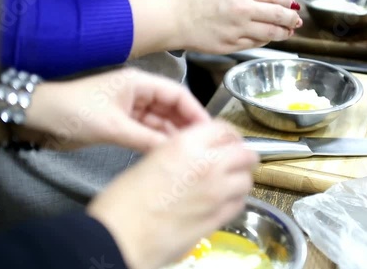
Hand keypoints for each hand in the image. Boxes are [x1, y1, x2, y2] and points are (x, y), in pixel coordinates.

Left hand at [24, 67, 209, 150]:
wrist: (40, 117)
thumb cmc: (75, 112)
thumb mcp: (113, 126)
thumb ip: (146, 140)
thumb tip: (175, 153)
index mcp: (139, 83)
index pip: (177, 94)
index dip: (195, 111)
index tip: (208, 131)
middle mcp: (140, 93)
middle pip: (172, 108)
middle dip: (186, 126)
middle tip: (202, 147)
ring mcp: (132, 108)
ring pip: (161, 122)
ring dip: (172, 136)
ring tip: (188, 154)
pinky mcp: (124, 122)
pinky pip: (147, 131)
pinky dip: (156, 142)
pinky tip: (167, 154)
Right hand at [87, 120, 258, 268]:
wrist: (120, 238)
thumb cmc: (123, 202)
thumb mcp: (151, 161)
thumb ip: (181, 153)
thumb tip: (196, 155)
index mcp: (186, 146)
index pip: (224, 129)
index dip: (228, 134)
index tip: (227, 139)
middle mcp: (207, 166)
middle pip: (245, 153)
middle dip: (242, 155)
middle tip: (234, 159)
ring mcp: (216, 194)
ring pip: (246, 180)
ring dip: (239, 178)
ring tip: (228, 182)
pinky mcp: (217, 219)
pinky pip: (239, 204)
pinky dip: (235, 200)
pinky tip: (222, 201)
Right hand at [127, 0, 301, 55]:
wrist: (172, 17)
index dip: (288, 1)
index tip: (293, 5)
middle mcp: (243, 10)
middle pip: (278, 15)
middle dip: (292, 19)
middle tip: (297, 21)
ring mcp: (238, 30)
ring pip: (270, 33)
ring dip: (283, 33)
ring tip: (288, 32)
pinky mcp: (231, 45)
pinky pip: (255, 44)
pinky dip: (265, 41)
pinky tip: (267, 39)